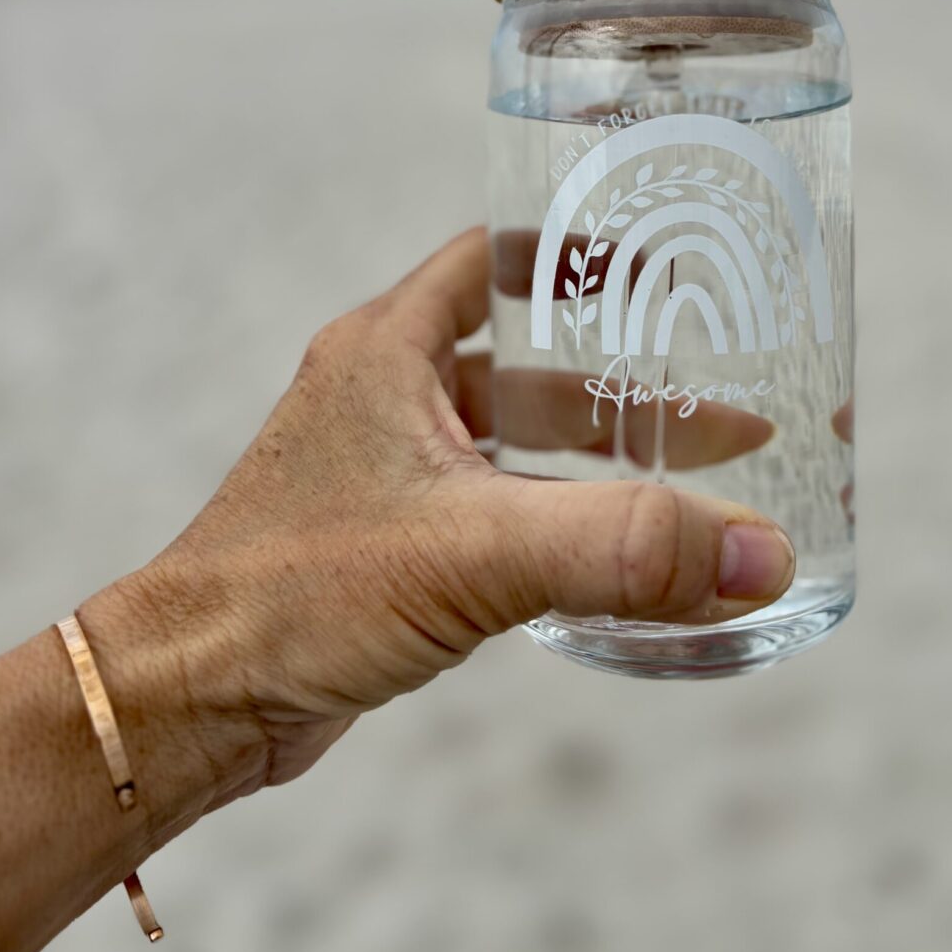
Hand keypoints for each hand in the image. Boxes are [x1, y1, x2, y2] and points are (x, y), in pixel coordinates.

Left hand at [97, 228, 794, 799]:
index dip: (581, 253)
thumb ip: (622, 548)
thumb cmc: (296, 594)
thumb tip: (760, 553)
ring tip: (699, 488)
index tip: (664, 267)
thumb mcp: (475, 551)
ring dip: (601, 462)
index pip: (496, 256)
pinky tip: (619, 555)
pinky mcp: (391, 541)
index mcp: (391, 349)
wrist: (190, 699)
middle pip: (531, 365)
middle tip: (727, 412)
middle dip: (626, 388)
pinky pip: (498, 510)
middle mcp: (387, 395)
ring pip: (518, 446)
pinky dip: (560, 520)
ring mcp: (386, 471)